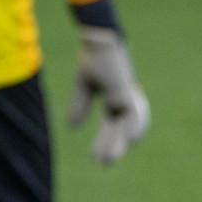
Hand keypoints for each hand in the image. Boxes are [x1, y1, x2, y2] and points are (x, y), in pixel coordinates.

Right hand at [68, 25, 148, 163]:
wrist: (99, 39)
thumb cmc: (93, 58)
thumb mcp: (83, 85)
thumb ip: (79, 105)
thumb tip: (72, 127)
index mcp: (114, 100)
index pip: (111, 126)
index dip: (104, 141)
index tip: (97, 158)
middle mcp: (123, 100)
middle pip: (118, 129)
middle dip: (110, 146)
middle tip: (103, 163)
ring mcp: (127, 96)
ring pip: (126, 125)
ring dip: (117, 142)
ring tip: (109, 157)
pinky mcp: (125, 90)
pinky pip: (130, 114)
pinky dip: (128, 128)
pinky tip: (127, 139)